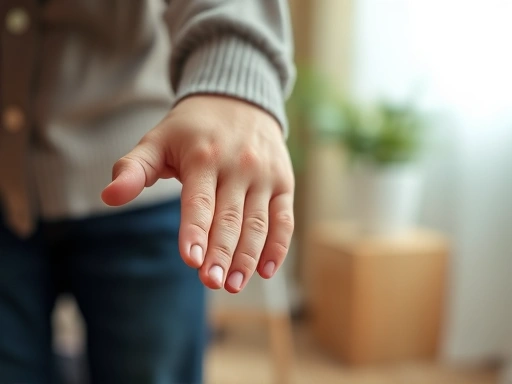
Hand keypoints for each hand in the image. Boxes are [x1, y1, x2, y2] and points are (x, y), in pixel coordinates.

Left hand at [101, 95, 294, 292]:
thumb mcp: (158, 140)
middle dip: (221, 254)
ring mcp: (264, 176)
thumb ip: (134, 169)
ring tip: (234, 285)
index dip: (195, 231)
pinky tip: (266, 271)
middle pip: (230, 218)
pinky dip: (278, 247)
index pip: (199, 201)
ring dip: (248, 257)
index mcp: (204, 158)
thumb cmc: (192, 129)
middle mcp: (239, 167)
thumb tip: (108, 197)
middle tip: (212, 282)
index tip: (191, 261)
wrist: (240, 98)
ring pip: (258, 223)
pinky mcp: (283, 183)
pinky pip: (284, 219)